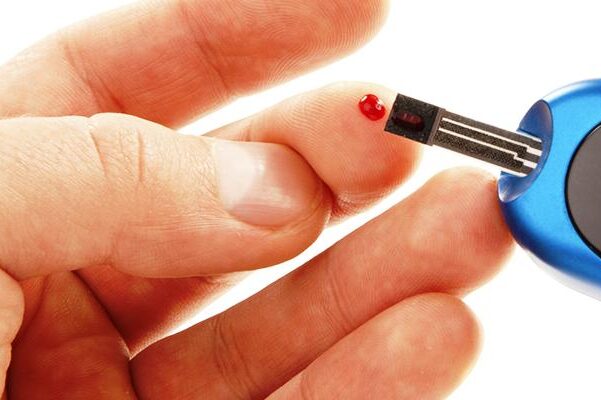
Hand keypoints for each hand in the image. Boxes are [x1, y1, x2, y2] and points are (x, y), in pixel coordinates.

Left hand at [0, 1, 514, 397]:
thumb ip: (103, 170)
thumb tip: (269, 187)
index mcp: (4, 193)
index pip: (142, 80)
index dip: (252, 33)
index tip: (357, 10)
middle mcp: (75, 287)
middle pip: (240, 200)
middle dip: (344, 160)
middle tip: (427, 133)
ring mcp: (133, 391)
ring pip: (289, 317)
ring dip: (390, 272)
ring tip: (470, 230)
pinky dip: (377, 377)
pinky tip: (435, 330)